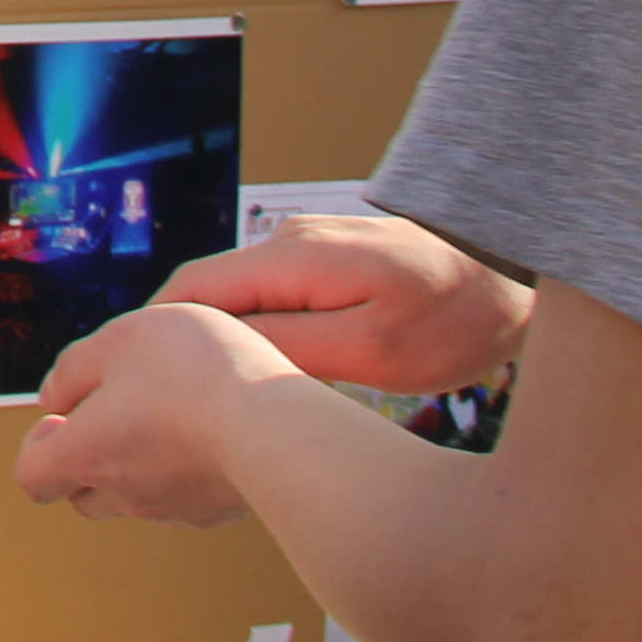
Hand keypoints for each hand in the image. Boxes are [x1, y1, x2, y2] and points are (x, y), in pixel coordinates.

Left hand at [15, 303, 305, 524]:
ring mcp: (175, 508)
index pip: (32, 479)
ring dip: (138, 459)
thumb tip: (52, 399)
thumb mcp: (119, 340)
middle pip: (82, 494)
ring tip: (172, 407)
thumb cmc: (194, 373)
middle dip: (85, 456)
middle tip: (119, 408)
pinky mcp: (219, 510)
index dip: (37, 447)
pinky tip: (214, 425)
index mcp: (86, 455)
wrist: (280, 428)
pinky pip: (187, 494)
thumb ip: (74, 369)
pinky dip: (186, 466)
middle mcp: (126, 493)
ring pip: (136, 495)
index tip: (65, 414)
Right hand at [153, 214, 532, 395]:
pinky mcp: (329, 266)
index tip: (128, 379)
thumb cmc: (456, 324)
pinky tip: (252, 377)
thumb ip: (293, 347)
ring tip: (194, 397)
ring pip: (238, 298)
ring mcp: (309, 250)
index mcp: (293, 257)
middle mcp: (290, 242)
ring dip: (214, 342)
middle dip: (174, 342)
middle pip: (207, 292)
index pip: (194, 289)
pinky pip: (269, 298)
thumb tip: (220, 355)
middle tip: (150, 400)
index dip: (152, 333)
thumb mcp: (374, 351)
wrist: (514, 284)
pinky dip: (249, 334)